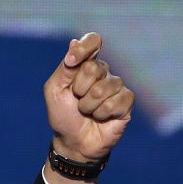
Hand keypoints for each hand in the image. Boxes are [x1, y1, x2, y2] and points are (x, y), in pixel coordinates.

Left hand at [44, 33, 134, 161]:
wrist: (73, 142)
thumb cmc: (63, 116)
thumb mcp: (55, 91)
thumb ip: (64, 69)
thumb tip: (74, 42)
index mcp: (85, 64)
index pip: (93, 41)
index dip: (85, 47)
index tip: (71, 62)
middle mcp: (103, 71)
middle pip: (94, 68)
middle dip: (79, 89)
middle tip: (77, 101)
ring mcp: (117, 86)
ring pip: (103, 88)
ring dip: (88, 106)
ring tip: (87, 112)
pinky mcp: (127, 101)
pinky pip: (116, 102)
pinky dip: (102, 114)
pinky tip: (101, 118)